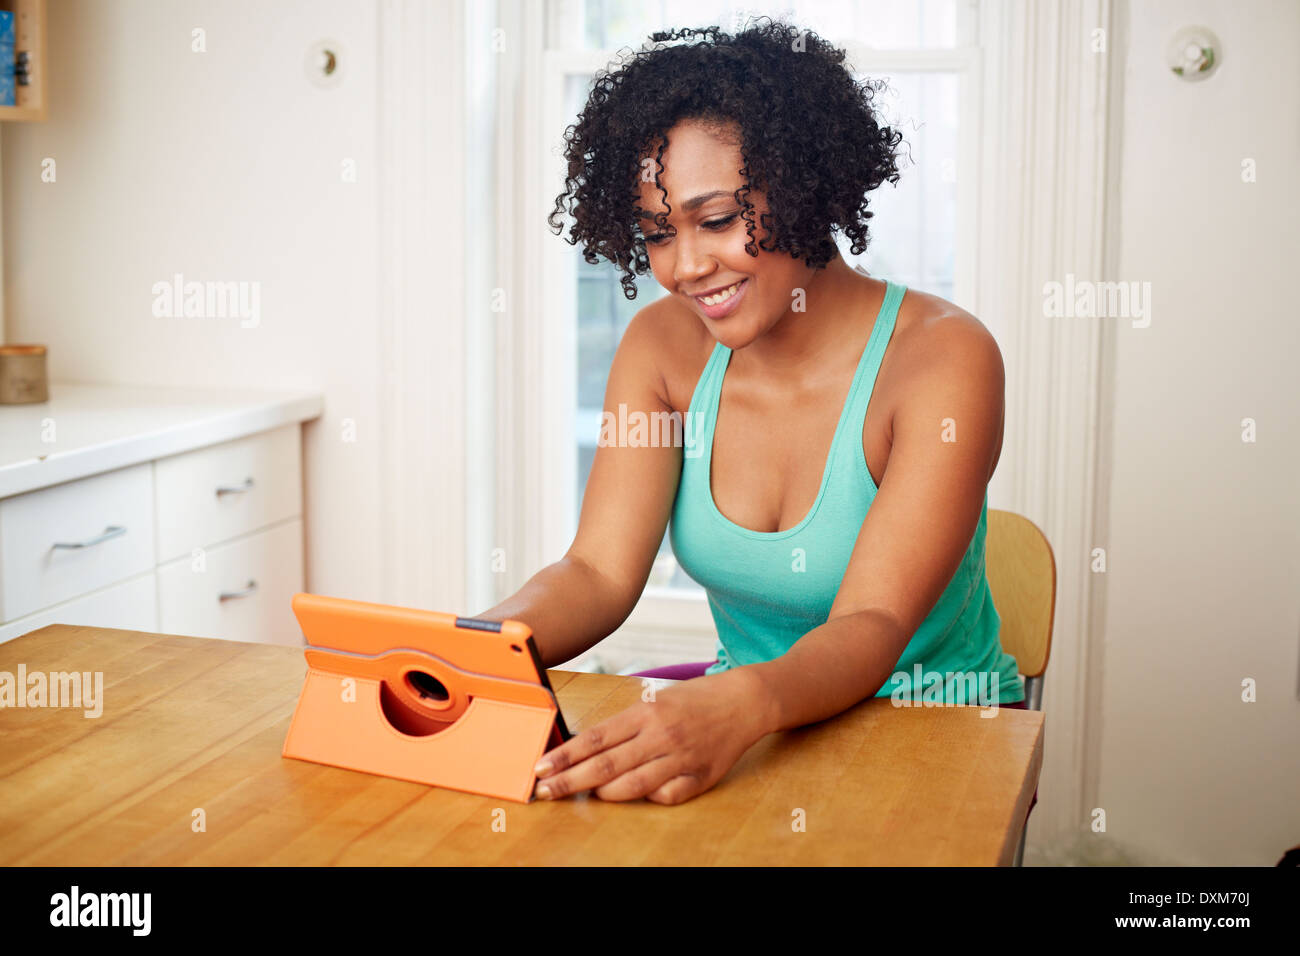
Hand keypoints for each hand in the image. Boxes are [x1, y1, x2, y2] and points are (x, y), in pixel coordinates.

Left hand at [532, 667, 772, 804]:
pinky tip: (637, 794)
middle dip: (569, 781)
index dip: (564, 756)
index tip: (540, 768)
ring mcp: (681, 758)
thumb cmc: (695, 699)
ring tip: (586, 795)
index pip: (594, 739)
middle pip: (605, 765)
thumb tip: (586, 748)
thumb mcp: (655, 700)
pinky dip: (648, 798)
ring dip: (603, 794)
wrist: (744, 701)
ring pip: (632, 786)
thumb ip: (625, 725)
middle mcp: (660, 736)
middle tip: (544, 792)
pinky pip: (666, 796)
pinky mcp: (700, 777)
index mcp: (646, 713)